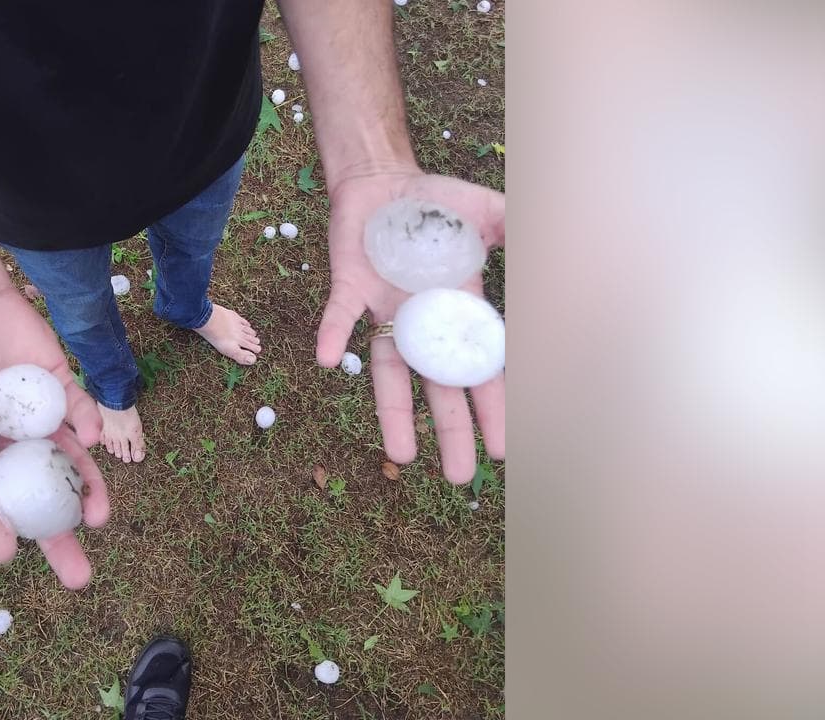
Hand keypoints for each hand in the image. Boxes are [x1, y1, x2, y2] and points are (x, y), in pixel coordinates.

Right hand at [0, 289, 106, 588]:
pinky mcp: (64, 391)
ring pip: (70, 465)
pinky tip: (89, 440)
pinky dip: (87, 426)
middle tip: (79, 577)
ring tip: (100, 517)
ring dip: (87, 491)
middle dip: (59, 538)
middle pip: (39, 500)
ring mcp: (42, 422)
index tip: (8, 553)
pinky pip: (80, 412)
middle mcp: (14, 450)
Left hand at [316, 169, 504, 483]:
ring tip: (401, 457)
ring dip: (393, 412)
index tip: (503, 449)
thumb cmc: (435, 203)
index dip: (491, 409)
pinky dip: (331, 336)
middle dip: (450, 432)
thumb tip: (561, 243)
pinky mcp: (348, 288)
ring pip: (387, 372)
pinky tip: (327, 362)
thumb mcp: (485, 213)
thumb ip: (516, 228)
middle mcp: (420, 322)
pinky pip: (338, 317)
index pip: (479, 370)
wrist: (381, 182)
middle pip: (437, 388)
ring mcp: (383, 310)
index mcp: (457, 310)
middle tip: (458, 478)